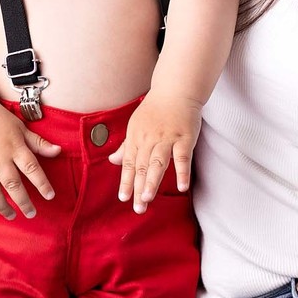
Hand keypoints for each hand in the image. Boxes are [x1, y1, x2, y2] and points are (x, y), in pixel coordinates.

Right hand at [0, 102, 60, 218]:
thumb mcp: (22, 129)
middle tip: (31, 214)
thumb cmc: (0, 122)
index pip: (31, 168)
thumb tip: (59, 151)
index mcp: (15, 147)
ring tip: (11, 216)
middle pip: (12, 184)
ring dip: (2, 206)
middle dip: (23, 202)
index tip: (50, 196)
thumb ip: (39, 143)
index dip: (42, 183)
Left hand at [109, 91, 201, 213]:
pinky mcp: (185, 137)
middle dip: (138, 188)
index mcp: (136, 137)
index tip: (123, 198)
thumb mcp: (136, 125)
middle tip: (137, 208)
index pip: (130, 164)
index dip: (126, 181)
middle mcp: (149, 139)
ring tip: (148, 199)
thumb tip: (113, 160)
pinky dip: (182, 172)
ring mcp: (167, 138)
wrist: (175, 89)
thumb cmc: (155, 109)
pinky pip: (183, 157)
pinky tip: (181, 187)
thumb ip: (127, 146)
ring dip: (152, 182)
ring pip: (158, 163)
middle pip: (142, 167)